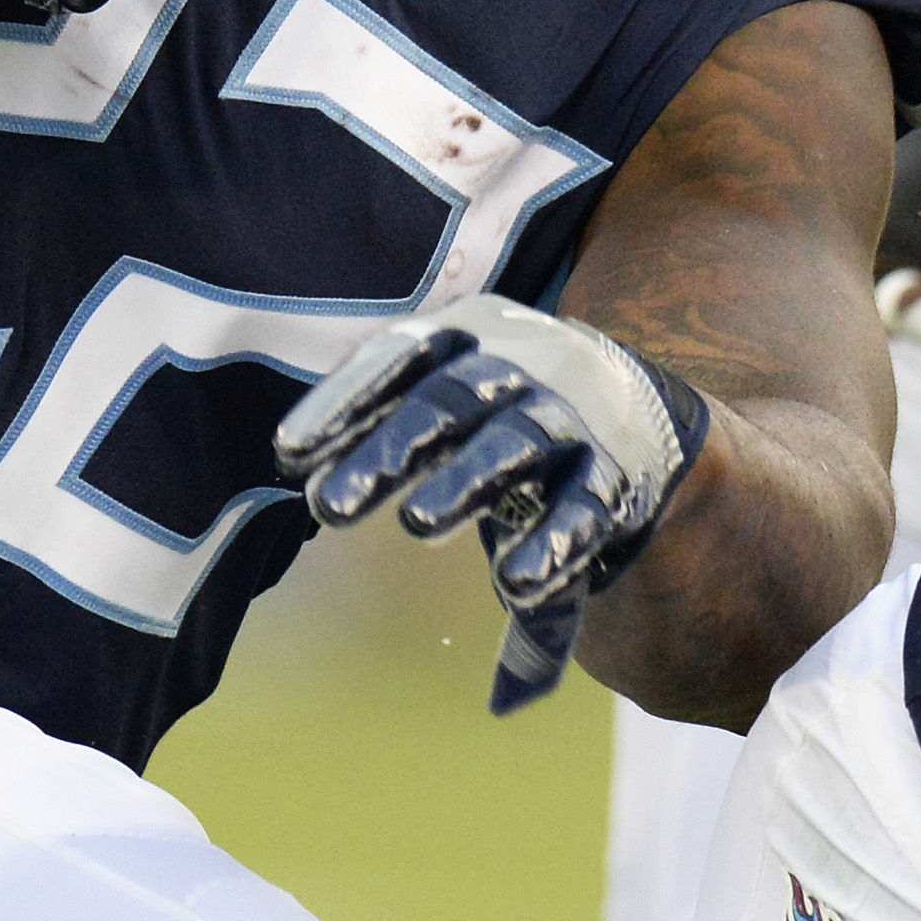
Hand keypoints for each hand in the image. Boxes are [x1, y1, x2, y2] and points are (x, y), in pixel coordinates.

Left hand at [274, 294, 712, 713]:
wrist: (635, 400)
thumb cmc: (498, 404)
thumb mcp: (444, 389)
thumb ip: (374, 418)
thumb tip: (285, 453)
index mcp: (466, 336)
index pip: (397, 357)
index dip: (343, 401)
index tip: (288, 452)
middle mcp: (520, 365)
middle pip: (448, 402)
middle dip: (387, 452)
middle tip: (327, 509)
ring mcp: (570, 417)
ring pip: (514, 444)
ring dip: (464, 483)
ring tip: (415, 526)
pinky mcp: (615, 475)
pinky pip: (583, 507)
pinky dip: (551, 544)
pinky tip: (515, 584)